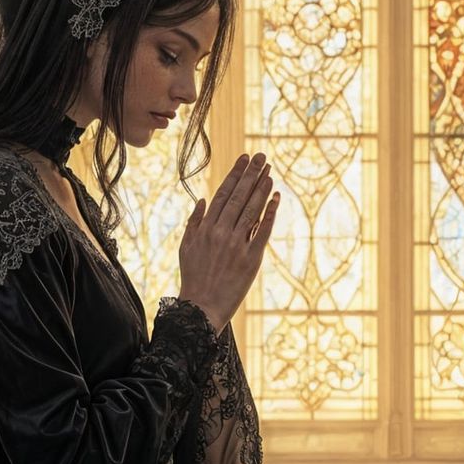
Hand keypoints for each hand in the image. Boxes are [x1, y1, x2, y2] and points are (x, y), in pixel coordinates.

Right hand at [177, 153, 279, 333]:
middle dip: (251, 174)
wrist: (201, 308)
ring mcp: (236, 245)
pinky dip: (270, 213)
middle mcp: (221, 233)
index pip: (223, 194)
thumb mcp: (186, 247)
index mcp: (205, 228)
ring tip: (270, 171)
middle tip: (261, 156)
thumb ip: (194, 222)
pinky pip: (263, 231)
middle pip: (239, 197)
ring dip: (262, 188)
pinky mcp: (250, 259)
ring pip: (252, 210)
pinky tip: (276, 197)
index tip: (244, 159)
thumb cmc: (193, 277)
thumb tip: (202, 200)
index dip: (235, 174)